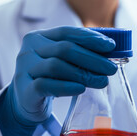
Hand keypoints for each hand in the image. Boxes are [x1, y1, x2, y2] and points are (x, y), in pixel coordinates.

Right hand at [0, 26, 116, 135]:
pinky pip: (45, 85)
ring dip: (83, 74)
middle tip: (111, 69)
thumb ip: (79, 55)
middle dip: (92, 59)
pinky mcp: (25, 90)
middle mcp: (30, 50)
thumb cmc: (50, 78)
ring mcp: (25, 70)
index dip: (90, 38)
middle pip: (64, 49)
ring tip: (102, 81)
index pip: (67, 32)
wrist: (26, 102)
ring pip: (56, 66)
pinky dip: (66, 87)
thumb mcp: (62, 62)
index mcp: (40, 38)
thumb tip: (110, 53)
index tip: (111, 46)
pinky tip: (81, 89)